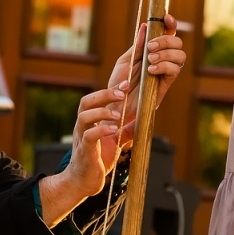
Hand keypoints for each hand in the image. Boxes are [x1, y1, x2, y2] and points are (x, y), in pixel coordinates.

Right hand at [39, 17, 184, 221]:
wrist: (87, 177)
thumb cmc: (105, 148)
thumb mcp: (122, 126)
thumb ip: (133, 109)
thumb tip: (151, 93)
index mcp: (98, 108)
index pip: (107, 87)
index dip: (119, 72)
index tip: (135, 57)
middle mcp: (87, 115)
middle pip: (92, 96)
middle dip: (110, 89)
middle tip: (127, 86)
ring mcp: (82, 130)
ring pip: (87, 111)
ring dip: (104, 108)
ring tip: (118, 108)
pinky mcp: (84, 147)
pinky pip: (89, 135)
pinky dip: (102, 131)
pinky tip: (114, 130)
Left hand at [107, 15, 184, 111]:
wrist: (117, 103)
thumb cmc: (120, 81)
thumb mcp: (126, 60)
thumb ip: (137, 46)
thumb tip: (144, 27)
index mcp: (152, 49)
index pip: (168, 33)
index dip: (170, 23)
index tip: (166, 18)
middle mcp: (162, 58)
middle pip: (178, 42)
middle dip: (166, 41)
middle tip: (150, 47)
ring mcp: (166, 70)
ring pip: (180, 55)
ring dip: (166, 54)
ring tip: (150, 59)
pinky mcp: (166, 83)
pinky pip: (174, 70)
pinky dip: (164, 66)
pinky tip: (151, 70)